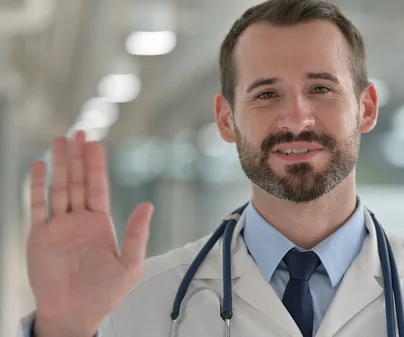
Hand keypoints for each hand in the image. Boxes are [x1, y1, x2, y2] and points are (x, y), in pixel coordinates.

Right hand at [27, 131, 153, 336]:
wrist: (74, 315)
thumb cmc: (104, 295)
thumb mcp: (130, 264)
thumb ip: (137, 234)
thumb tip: (147, 205)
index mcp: (100, 225)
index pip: (99, 188)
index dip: (97, 166)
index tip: (96, 145)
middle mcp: (79, 221)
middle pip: (79, 182)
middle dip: (78, 157)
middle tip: (78, 132)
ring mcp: (58, 227)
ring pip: (59, 188)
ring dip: (59, 164)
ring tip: (60, 141)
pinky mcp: (39, 235)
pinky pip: (37, 206)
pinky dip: (37, 185)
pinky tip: (39, 166)